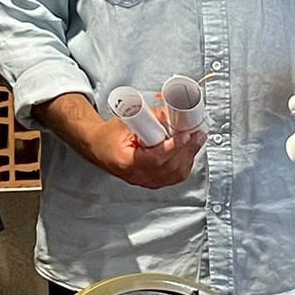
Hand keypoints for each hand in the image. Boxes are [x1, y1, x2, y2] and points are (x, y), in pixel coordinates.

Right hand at [79, 112, 204, 188]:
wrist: (97, 148)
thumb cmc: (106, 136)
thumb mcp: (122, 122)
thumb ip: (144, 118)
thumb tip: (167, 113)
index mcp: (127, 162)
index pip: (155, 159)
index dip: (172, 147)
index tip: (184, 135)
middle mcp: (137, 176)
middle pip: (169, 167)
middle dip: (187, 150)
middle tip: (197, 134)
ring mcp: (146, 181)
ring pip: (175, 174)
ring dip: (189, 156)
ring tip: (197, 140)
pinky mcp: (152, 181)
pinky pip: (174, 177)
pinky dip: (185, 164)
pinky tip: (190, 152)